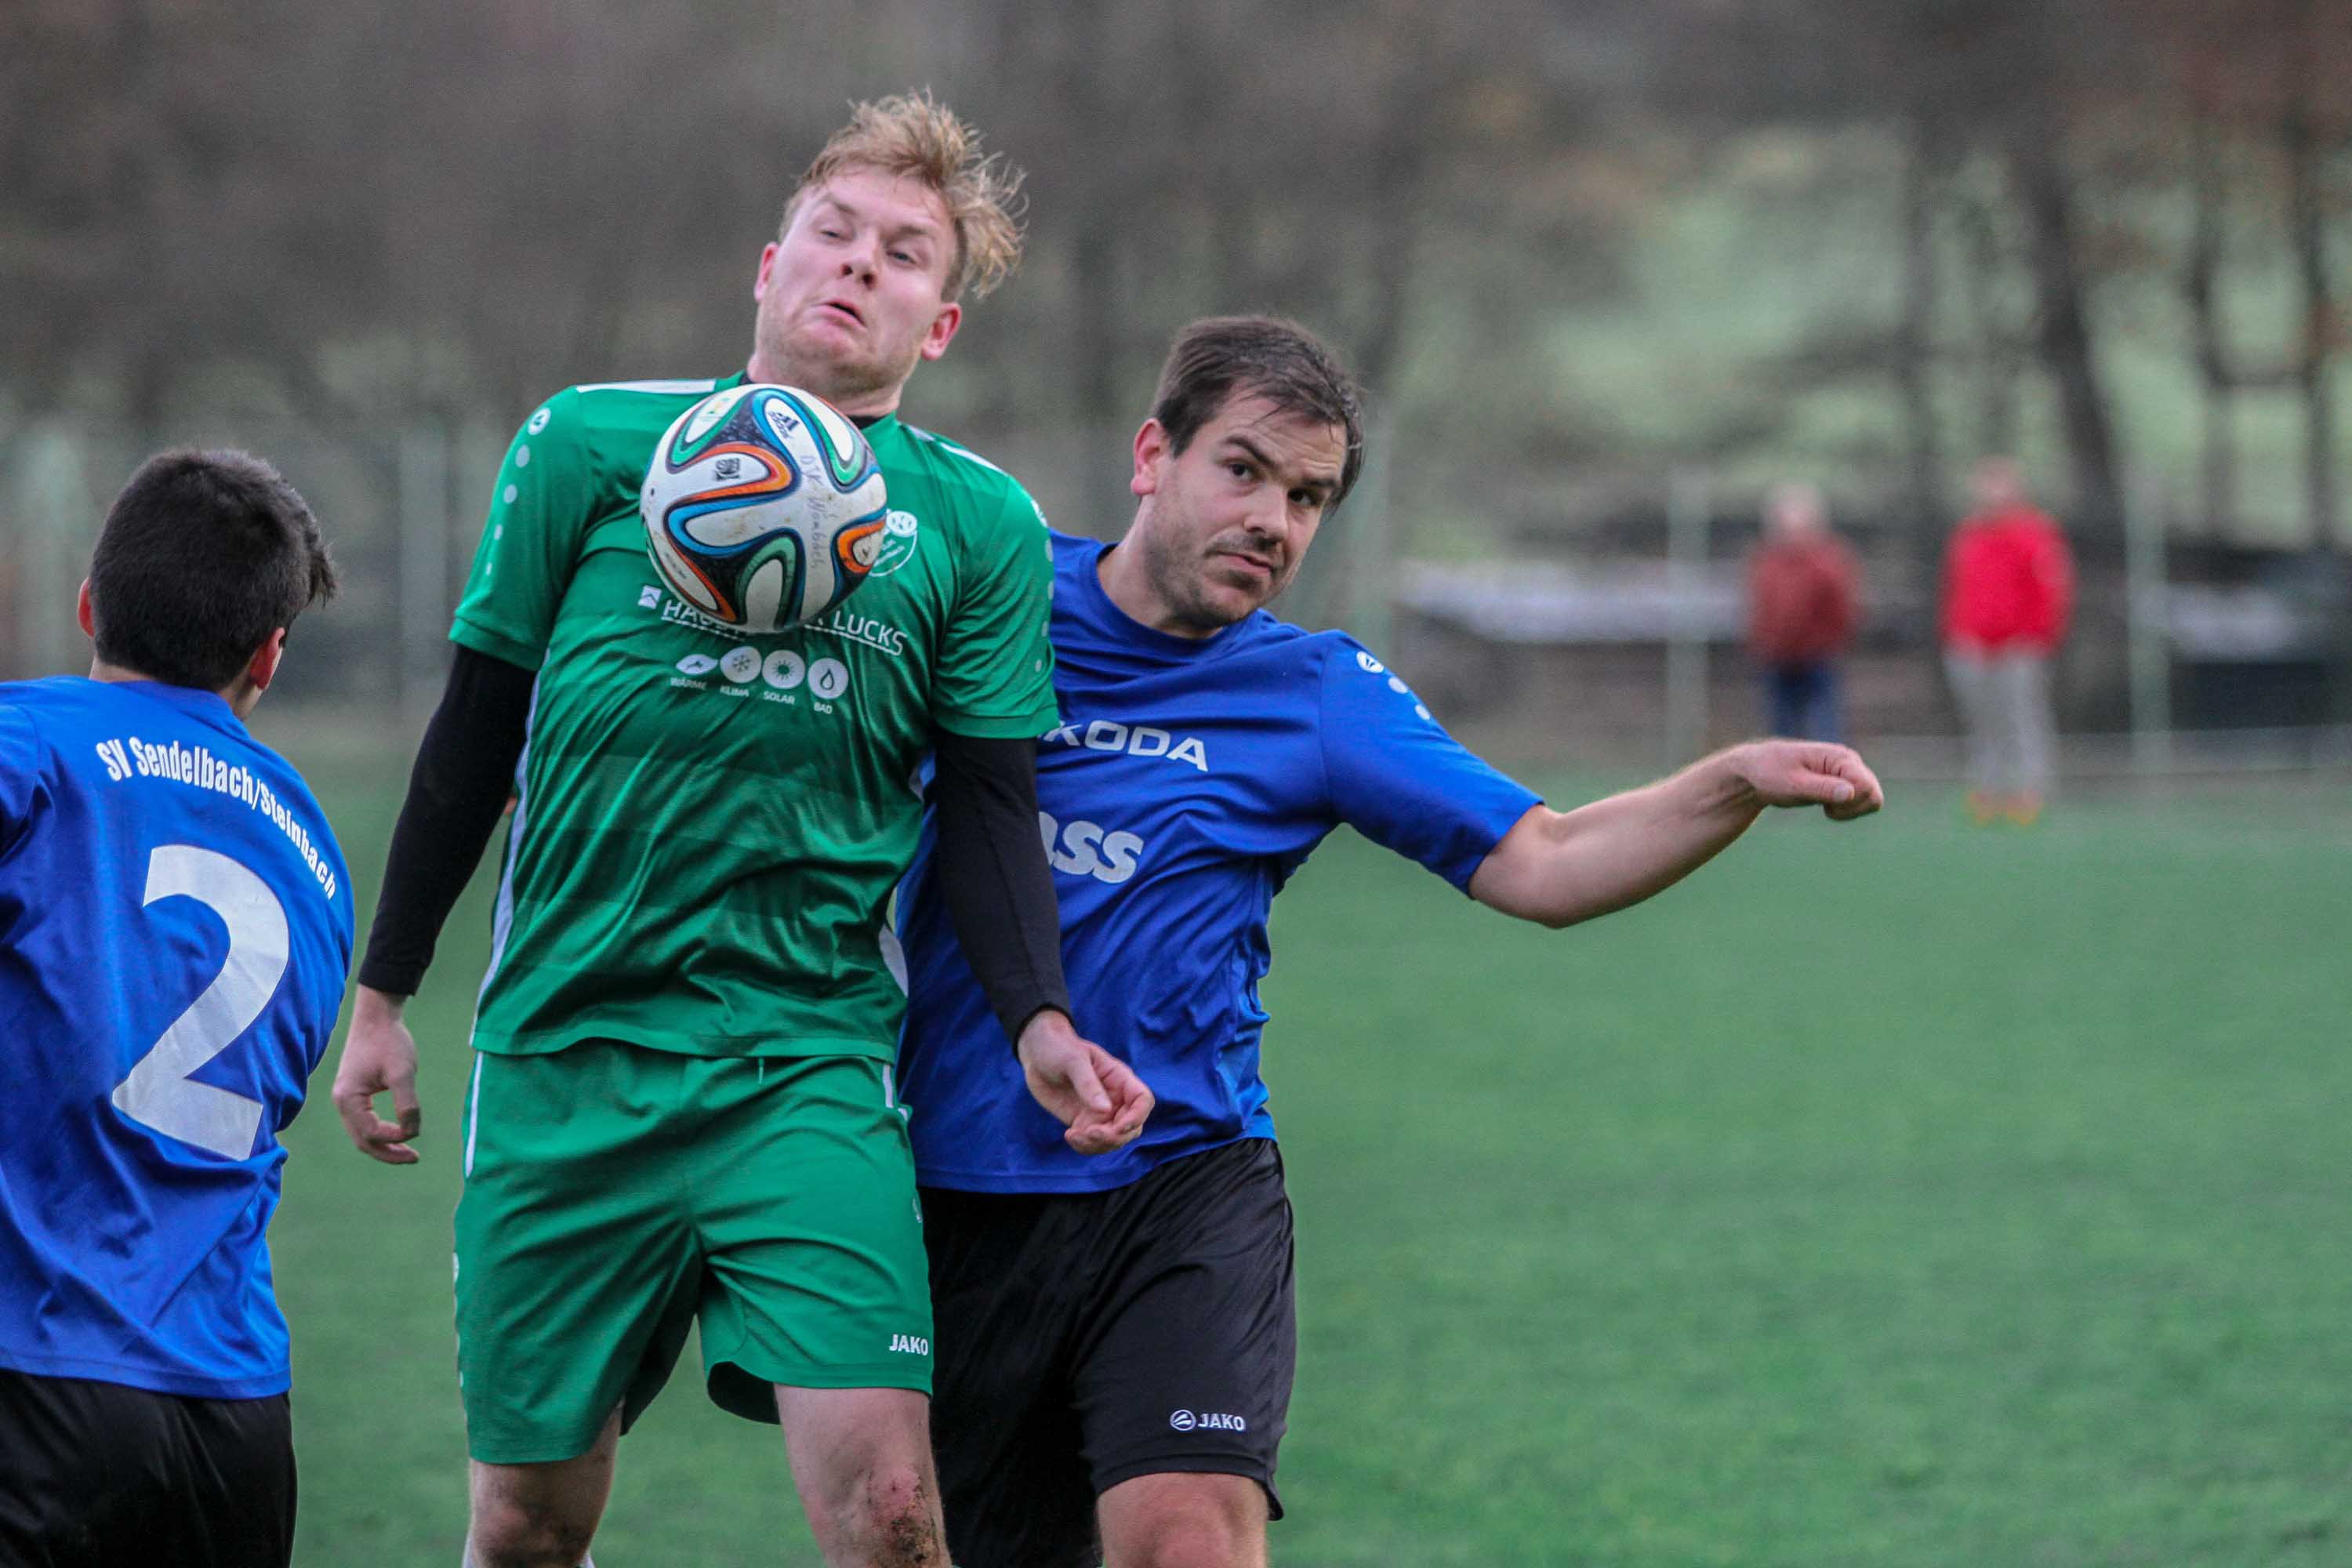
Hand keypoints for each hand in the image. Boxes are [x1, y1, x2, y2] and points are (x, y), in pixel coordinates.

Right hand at [332, 986, 422, 1164]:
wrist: (377, 1018)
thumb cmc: (389, 1042)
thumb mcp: (402, 1073)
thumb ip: (407, 1104)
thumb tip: (411, 1132)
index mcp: (348, 1099)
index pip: (371, 1133)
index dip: (394, 1138)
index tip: (415, 1131)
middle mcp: (342, 1102)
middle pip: (362, 1141)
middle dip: (387, 1153)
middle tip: (414, 1158)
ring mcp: (346, 1099)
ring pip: (362, 1134)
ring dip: (384, 1145)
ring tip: (408, 1153)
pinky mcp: (354, 1094)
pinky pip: (364, 1122)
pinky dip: (380, 1132)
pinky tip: (398, 1132)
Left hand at [1016, 1010, 1153, 1154]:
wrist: (1037, 1055)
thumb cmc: (1059, 1049)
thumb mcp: (1073, 1061)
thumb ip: (1089, 1085)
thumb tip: (1105, 1111)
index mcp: (1120, 1079)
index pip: (1143, 1100)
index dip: (1137, 1117)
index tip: (1118, 1127)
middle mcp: (1115, 1098)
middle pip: (1132, 1127)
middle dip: (1115, 1137)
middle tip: (1090, 1133)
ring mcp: (1100, 1113)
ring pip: (1113, 1140)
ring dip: (1097, 1145)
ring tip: (1074, 1135)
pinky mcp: (1084, 1122)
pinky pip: (1093, 1143)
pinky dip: (1084, 1146)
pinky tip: (1069, 1135)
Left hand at [1729, 740, 1884, 821]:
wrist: (1756, 772)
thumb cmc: (1771, 775)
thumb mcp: (1793, 785)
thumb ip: (1822, 789)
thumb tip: (1850, 792)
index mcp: (1840, 757)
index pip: (1866, 787)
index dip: (1849, 803)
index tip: (1825, 806)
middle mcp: (1850, 761)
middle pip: (1874, 795)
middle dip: (1852, 809)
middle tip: (1825, 807)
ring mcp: (1849, 771)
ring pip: (1872, 800)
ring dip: (1850, 810)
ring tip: (1824, 805)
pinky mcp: (1845, 781)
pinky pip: (1863, 802)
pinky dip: (1848, 810)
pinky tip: (1827, 805)